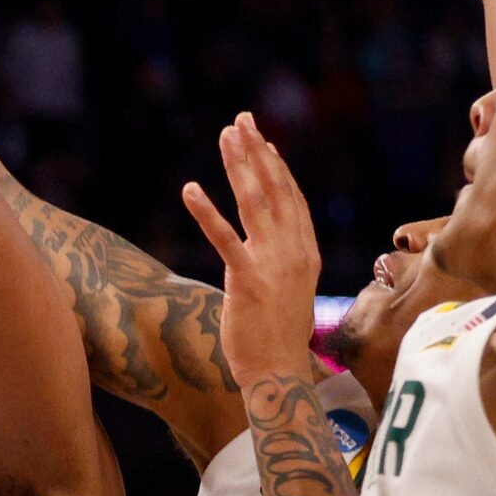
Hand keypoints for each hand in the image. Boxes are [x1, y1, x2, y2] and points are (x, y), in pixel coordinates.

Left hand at [180, 114, 324, 389]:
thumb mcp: (290, 290)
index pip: (292, 199)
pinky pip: (224, 239)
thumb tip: (270, 243)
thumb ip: (284, 261)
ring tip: (225, 135)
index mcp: (305, 253)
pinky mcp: (247, 281)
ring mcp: (273, 265)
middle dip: (256, 151)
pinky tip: (190, 188)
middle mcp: (294, 252)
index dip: (277, 167)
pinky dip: (206, 211)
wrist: (281, 373)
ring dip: (238, 165)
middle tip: (240, 121)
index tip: (263, 140)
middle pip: (275, 190)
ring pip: (254, 202)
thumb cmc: (279, 337)